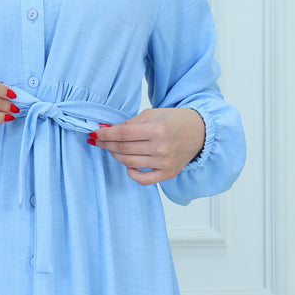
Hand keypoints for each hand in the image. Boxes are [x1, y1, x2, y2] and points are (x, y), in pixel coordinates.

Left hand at [88, 107, 204, 185]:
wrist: (200, 131)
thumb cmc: (175, 120)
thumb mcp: (152, 114)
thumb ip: (129, 123)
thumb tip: (106, 129)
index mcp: (157, 129)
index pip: (123, 134)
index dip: (105, 134)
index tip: (94, 133)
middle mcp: (161, 148)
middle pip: (124, 149)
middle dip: (106, 144)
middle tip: (98, 140)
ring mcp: (165, 163)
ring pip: (129, 163)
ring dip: (115, 155)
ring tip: (110, 148)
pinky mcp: (168, 173)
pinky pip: (144, 179)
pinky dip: (131, 173)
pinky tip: (127, 165)